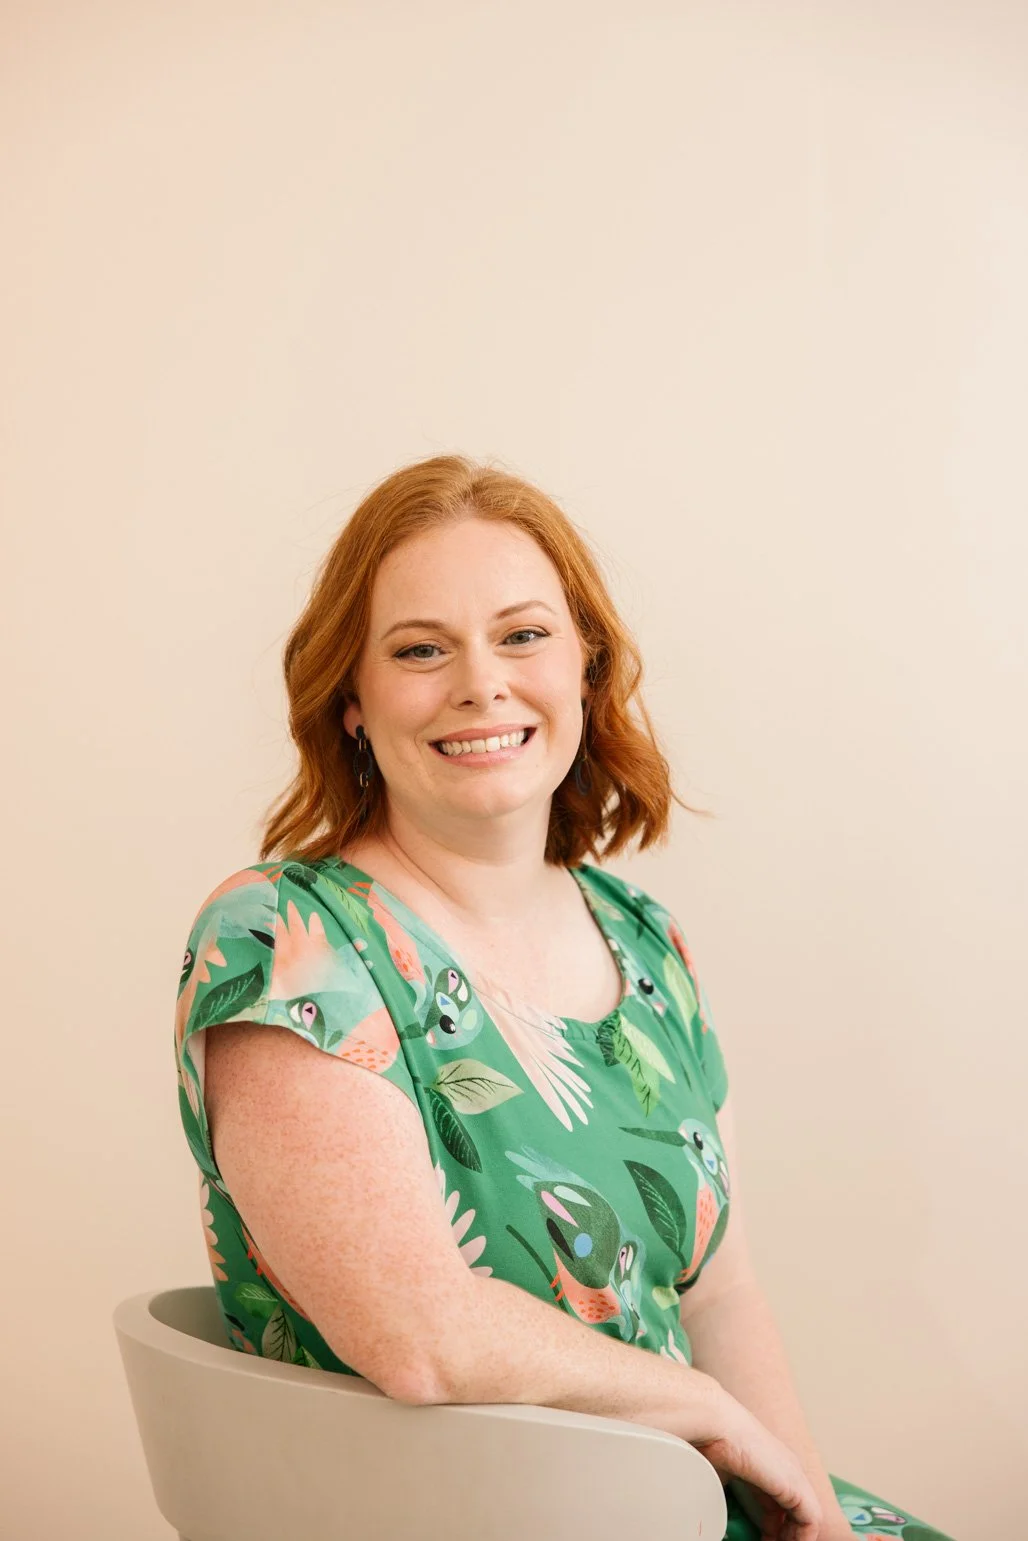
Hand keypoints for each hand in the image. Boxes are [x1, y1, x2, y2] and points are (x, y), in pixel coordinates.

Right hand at [692, 1393, 822, 1540]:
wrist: (714, 1424)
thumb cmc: (708, 1443)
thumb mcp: (719, 1476)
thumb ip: (726, 1494)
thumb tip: (716, 1518)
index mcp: (768, 1465)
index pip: (778, 1505)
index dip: (772, 1529)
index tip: (760, 1540)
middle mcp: (785, 1470)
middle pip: (794, 1513)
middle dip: (784, 1535)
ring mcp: (794, 1476)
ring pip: (805, 1520)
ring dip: (791, 1539)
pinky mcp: (797, 1486)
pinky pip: (810, 1523)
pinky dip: (799, 1539)